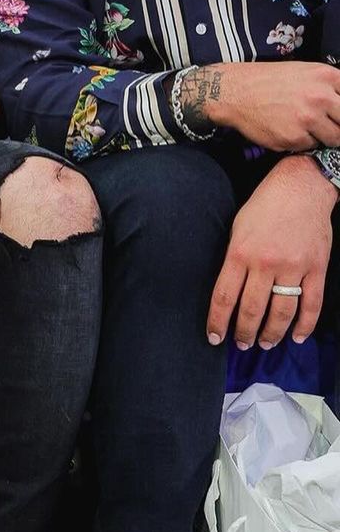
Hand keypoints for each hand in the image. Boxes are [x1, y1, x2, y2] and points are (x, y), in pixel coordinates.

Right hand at [199, 62, 339, 149]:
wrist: (236, 92)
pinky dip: (303, 141)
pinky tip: (289, 129)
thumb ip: (330, 86)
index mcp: (326, 76)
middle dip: (339, 125)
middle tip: (328, 125)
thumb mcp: (305, 72)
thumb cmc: (269, 81)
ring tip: (308, 127)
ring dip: (325, 136)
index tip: (338, 115)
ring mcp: (308, 119)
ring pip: (335, 138)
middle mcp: (320, 97)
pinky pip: (311, 145)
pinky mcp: (294, 137)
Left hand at [208, 155, 335, 349]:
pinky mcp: (316, 267)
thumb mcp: (237, 229)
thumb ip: (233, 260)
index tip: (214, 338)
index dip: (218, 322)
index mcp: (240, 253)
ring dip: (272, 333)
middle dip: (244, 333)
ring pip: (282, 312)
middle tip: (241, 344)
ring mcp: (293, 267)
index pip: (224, 297)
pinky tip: (297, 337)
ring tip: (265, 343)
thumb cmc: (264, 206)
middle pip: (252, 310)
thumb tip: (228, 293)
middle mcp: (265, 263)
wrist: (301, 187)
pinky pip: (312, 304)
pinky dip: (305, 325)